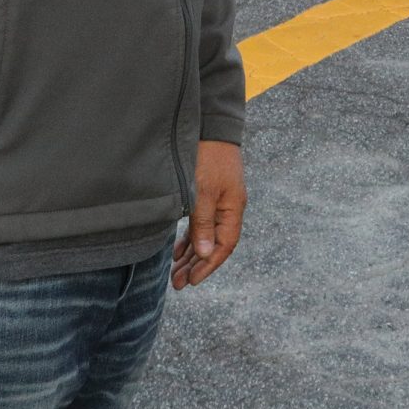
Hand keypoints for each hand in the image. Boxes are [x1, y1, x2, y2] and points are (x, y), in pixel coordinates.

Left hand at [170, 139, 244, 288]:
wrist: (210, 125)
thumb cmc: (207, 157)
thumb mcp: (202, 192)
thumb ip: (203, 223)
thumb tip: (204, 253)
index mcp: (233, 207)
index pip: (224, 245)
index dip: (208, 265)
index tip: (191, 280)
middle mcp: (229, 207)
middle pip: (214, 244)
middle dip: (196, 265)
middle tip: (178, 283)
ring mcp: (220, 200)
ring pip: (206, 235)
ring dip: (191, 255)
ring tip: (175, 273)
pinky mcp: (209, 194)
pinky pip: (201, 224)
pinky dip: (190, 238)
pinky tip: (178, 250)